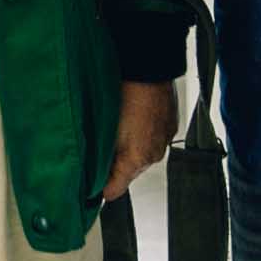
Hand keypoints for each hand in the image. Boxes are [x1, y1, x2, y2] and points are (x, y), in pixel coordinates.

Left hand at [102, 80, 176, 202]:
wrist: (149, 71)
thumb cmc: (125, 94)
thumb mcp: (106, 130)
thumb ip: (102, 157)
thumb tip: (96, 174)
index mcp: (137, 159)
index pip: (116, 190)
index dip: (101, 189)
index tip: (90, 186)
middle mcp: (153, 154)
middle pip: (129, 173)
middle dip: (115, 167)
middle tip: (98, 152)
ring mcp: (164, 141)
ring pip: (142, 157)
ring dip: (129, 150)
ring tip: (116, 132)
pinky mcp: (170, 128)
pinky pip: (153, 141)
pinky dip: (142, 136)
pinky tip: (132, 121)